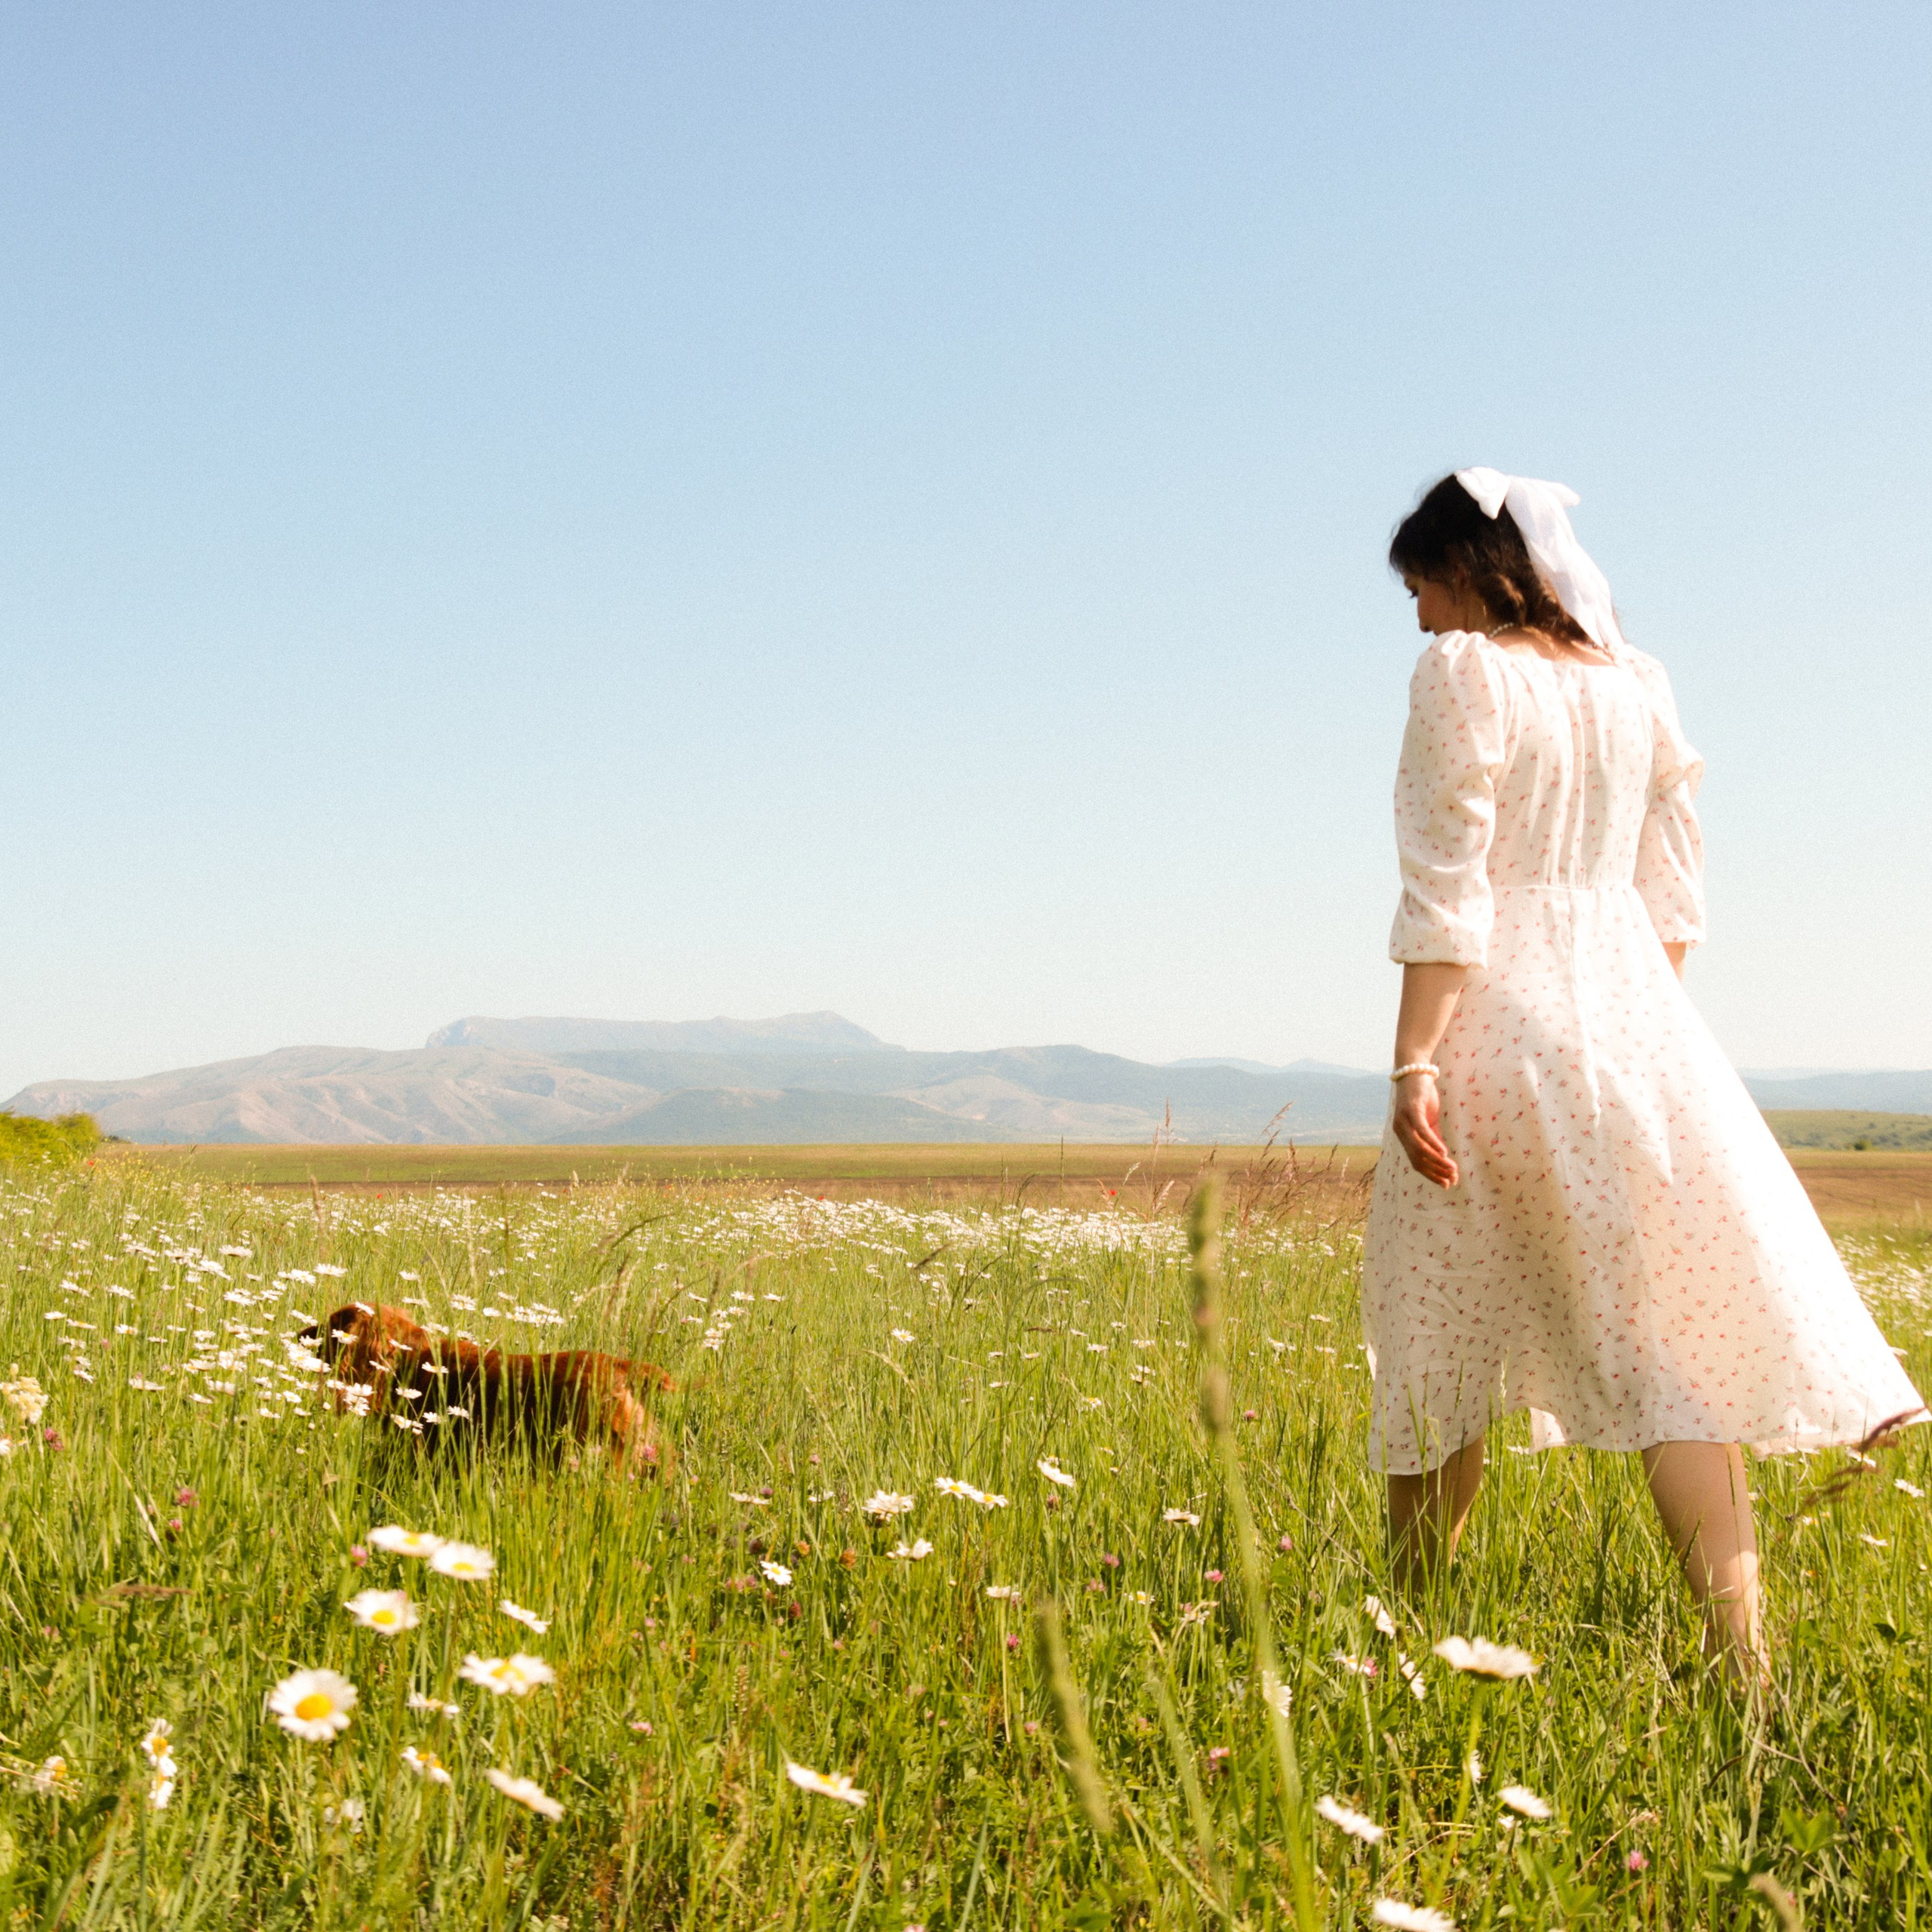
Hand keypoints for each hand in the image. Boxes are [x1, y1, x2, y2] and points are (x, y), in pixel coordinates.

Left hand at [1392, 1073, 1458, 1187]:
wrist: (1414, 1070)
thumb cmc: (1422, 1096)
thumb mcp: (1429, 1120)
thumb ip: (1433, 1137)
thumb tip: (1443, 1156)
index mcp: (1403, 1136)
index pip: (1416, 1162)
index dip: (1431, 1175)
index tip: (1447, 1184)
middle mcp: (1400, 1131)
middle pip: (1417, 1159)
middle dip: (1436, 1172)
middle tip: (1452, 1180)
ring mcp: (1404, 1121)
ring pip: (1420, 1149)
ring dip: (1437, 1162)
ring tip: (1452, 1169)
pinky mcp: (1412, 1110)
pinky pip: (1422, 1132)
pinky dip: (1433, 1144)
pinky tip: (1444, 1153)